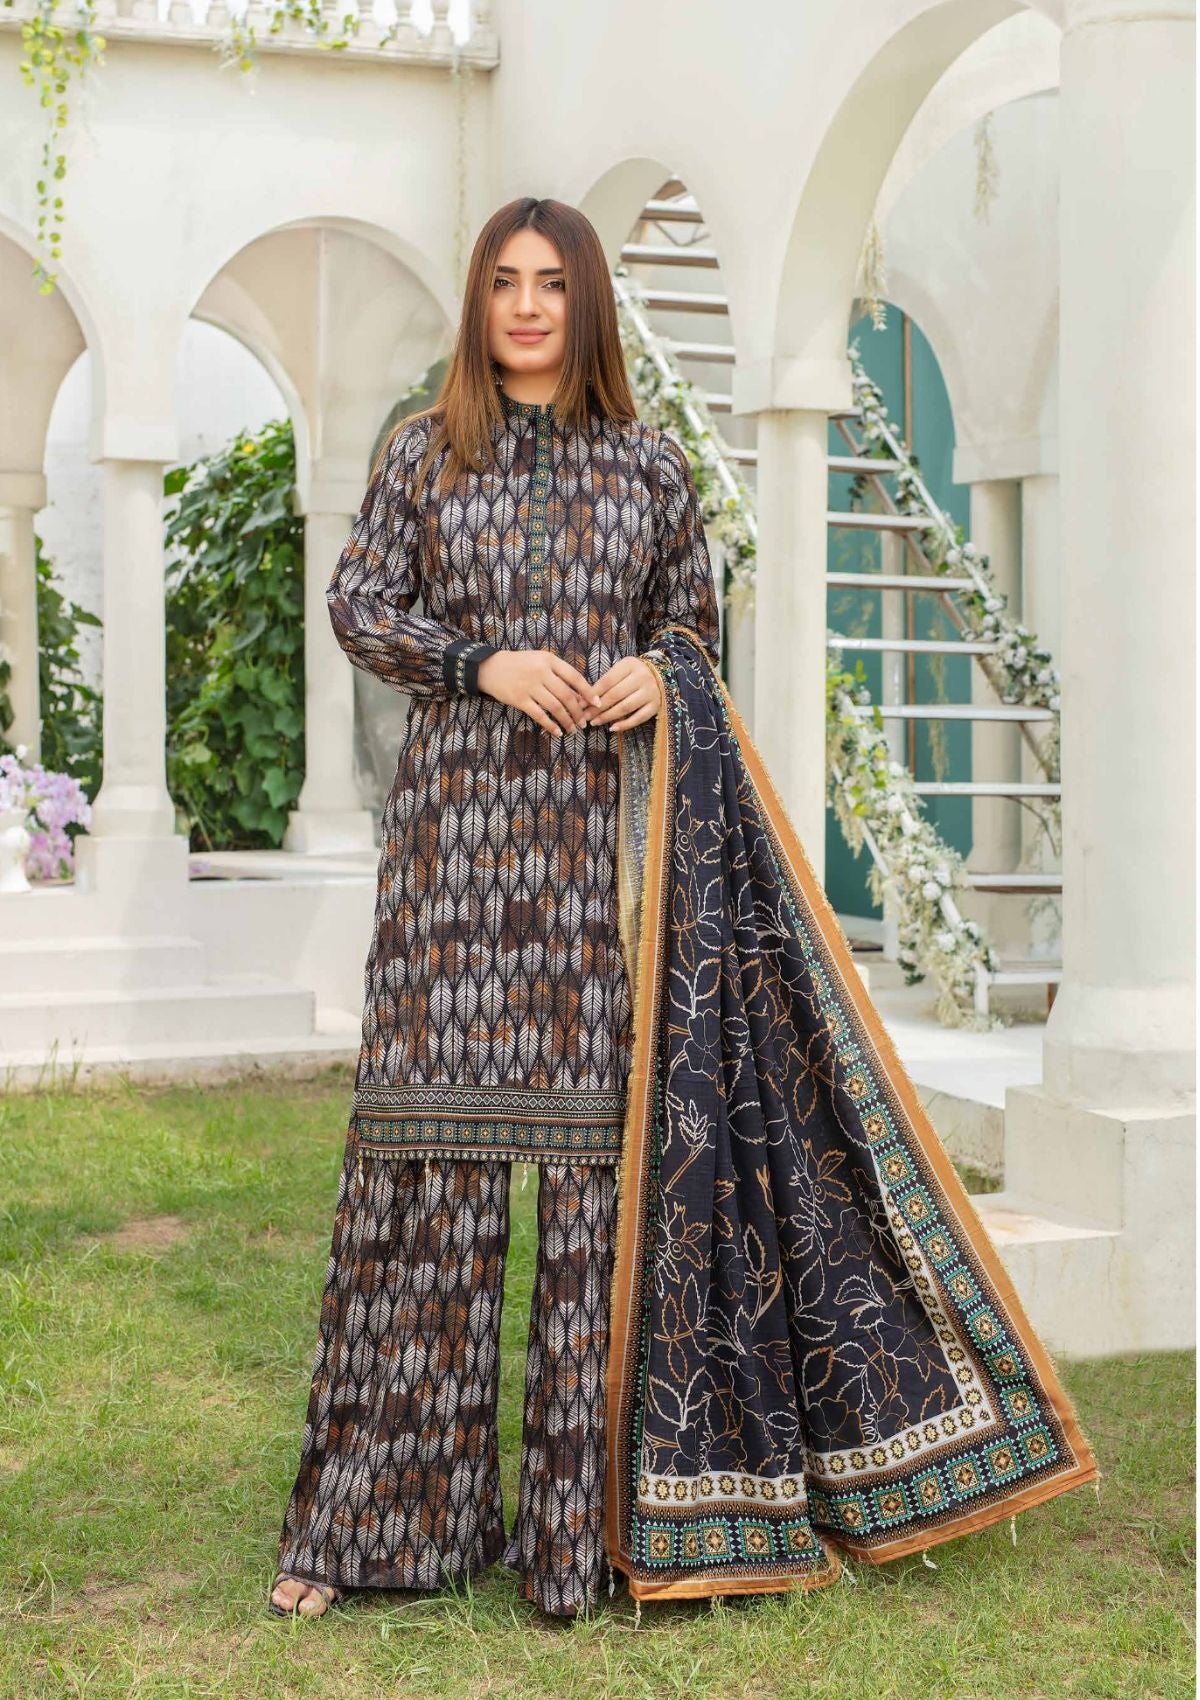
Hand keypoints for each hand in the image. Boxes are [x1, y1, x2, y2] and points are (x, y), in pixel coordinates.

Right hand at [476, 648, 601, 738]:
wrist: (491, 667)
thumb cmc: (521, 664)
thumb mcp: (540, 661)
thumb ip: (558, 674)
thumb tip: (578, 695)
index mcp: (549, 660)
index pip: (574, 677)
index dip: (588, 691)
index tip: (597, 703)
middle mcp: (541, 672)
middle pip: (567, 696)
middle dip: (578, 712)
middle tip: (584, 723)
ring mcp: (530, 686)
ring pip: (555, 707)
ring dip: (567, 721)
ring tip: (573, 729)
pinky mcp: (520, 700)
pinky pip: (540, 715)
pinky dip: (551, 726)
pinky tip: (557, 732)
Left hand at [587, 655, 661, 731]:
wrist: (661, 675)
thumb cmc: (633, 674)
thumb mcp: (620, 671)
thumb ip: (604, 682)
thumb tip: (583, 700)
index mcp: (630, 665)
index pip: (607, 681)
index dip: (592, 694)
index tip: (580, 704)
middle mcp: (642, 677)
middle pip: (615, 695)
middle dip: (597, 708)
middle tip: (585, 717)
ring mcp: (650, 692)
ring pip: (625, 707)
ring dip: (607, 717)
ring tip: (595, 722)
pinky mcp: (655, 706)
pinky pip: (638, 718)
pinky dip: (624, 724)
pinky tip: (612, 728)